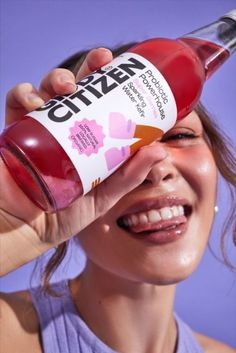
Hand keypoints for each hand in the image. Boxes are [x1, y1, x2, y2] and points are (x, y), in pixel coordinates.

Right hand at [0, 48, 166, 273]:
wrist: (26, 230)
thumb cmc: (64, 214)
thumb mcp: (103, 195)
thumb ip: (129, 176)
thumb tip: (160, 150)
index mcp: (86, 140)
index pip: (100, 105)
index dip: (112, 85)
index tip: (127, 72)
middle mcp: (64, 129)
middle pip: (77, 89)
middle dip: (89, 69)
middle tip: (102, 59)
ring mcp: (40, 127)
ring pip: (48, 88)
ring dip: (58, 77)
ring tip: (68, 87)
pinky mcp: (15, 129)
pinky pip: (17, 100)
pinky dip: (24, 94)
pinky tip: (35, 102)